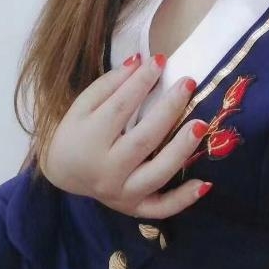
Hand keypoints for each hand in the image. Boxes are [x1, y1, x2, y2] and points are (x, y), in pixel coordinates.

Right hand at [39, 52, 212, 218]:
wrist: (63, 171)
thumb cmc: (77, 131)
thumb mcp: (83, 104)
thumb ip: (111, 83)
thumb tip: (140, 61)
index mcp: (89, 140)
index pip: (120, 107)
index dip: (141, 82)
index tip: (160, 60)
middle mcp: (106, 170)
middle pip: (143, 140)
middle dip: (168, 110)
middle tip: (188, 84)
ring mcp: (121, 193)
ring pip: (157, 174)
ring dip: (181, 150)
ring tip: (200, 125)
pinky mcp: (134, 208)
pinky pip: (161, 209)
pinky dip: (183, 199)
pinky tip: (205, 183)